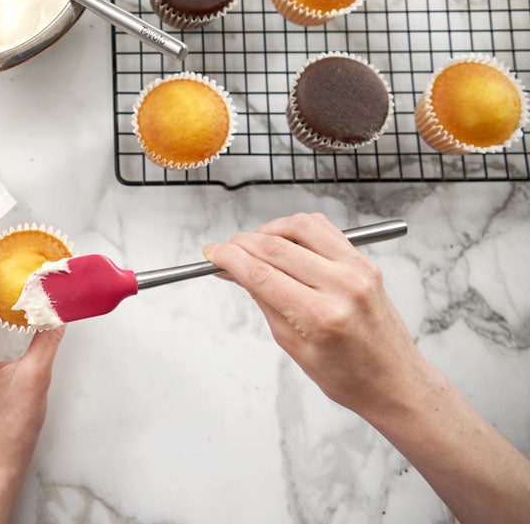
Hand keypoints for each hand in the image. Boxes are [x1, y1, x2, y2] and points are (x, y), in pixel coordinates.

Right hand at [204, 213, 529, 523]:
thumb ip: (265, 301)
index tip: (211, 253)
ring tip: (254, 246)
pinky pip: (324, 229)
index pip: (261, 273)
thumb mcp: (293, 346)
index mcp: (321, 316)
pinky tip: (284, 241)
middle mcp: (342, 286)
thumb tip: (237, 272)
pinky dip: (297, 228)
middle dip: (242, 244)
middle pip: (276, 247)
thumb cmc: (348, 376)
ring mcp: (358, 270)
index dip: (229, 258)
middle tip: (225, 250)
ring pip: (300, 227)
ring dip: (268, 230)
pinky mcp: (365, 262)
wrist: (395, 381)